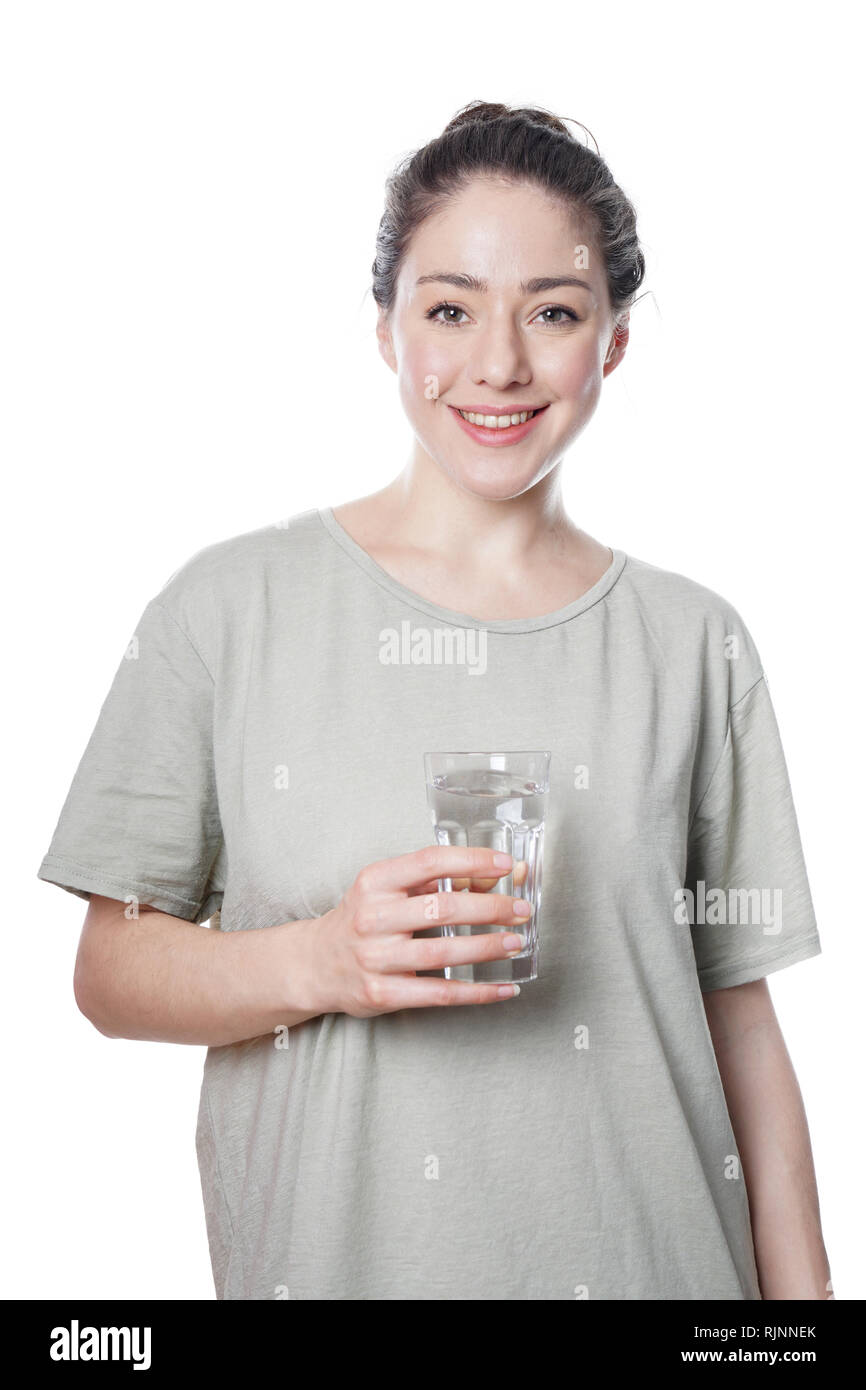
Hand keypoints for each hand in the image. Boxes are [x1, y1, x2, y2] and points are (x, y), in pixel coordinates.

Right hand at [311, 846, 529, 1017]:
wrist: (316, 964)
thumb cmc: (365, 918)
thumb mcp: (389, 889)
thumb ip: (437, 880)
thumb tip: (497, 874)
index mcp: (375, 881)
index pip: (430, 861)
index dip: (472, 860)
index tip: (506, 865)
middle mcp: (373, 917)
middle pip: (442, 909)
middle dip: (490, 908)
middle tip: (521, 910)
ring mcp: (375, 958)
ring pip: (443, 953)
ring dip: (487, 948)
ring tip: (516, 942)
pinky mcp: (381, 993)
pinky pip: (438, 994)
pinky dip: (476, 992)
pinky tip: (503, 988)